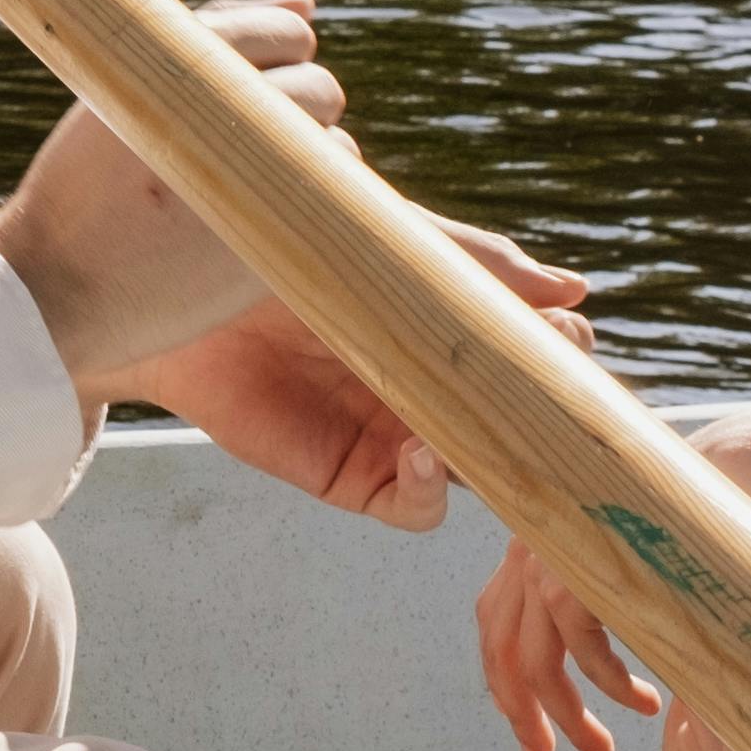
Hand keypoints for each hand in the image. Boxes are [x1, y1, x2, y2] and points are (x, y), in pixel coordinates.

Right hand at [0, 0, 332, 382]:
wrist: (56, 284)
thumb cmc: (87, 179)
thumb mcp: (129, 86)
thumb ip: (221, 34)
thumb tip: (305, 2)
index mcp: (191, 64)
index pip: (288, 33)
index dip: (277, 54)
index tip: (244, 87)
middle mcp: (233, 114)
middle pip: (320, 89)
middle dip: (295, 107)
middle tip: (234, 144)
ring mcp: (261, 180)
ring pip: (335, 146)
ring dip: (304, 158)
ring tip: (236, 183)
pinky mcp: (276, 240)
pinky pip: (332, 204)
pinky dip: (305, 203)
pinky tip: (250, 215)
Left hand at [124, 215, 598, 527]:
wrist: (175, 284)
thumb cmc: (279, 250)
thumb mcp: (387, 246)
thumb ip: (472, 266)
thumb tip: (574, 288)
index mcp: (444, 330)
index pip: (523, 350)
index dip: (556, 350)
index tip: (570, 329)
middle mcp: (430, 388)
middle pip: (514, 419)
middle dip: (544, 410)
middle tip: (552, 384)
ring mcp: (396, 436)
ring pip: (477, 467)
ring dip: (498, 455)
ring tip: (495, 422)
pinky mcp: (353, 478)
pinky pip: (417, 505)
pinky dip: (433, 488)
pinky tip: (425, 453)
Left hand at [476, 538, 658, 750]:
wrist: (724, 471)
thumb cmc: (679, 524)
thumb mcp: (619, 562)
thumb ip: (591, 601)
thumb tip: (589, 671)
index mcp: (530, 545)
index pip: (493, 624)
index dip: (505, 686)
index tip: (529, 735)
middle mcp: (530, 547)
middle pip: (502, 653)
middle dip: (525, 717)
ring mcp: (553, 555)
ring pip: (538, 663)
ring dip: (571, 719)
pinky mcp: (583, 565)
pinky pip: (583, 645)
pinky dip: (611, 683)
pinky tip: (643, 703)